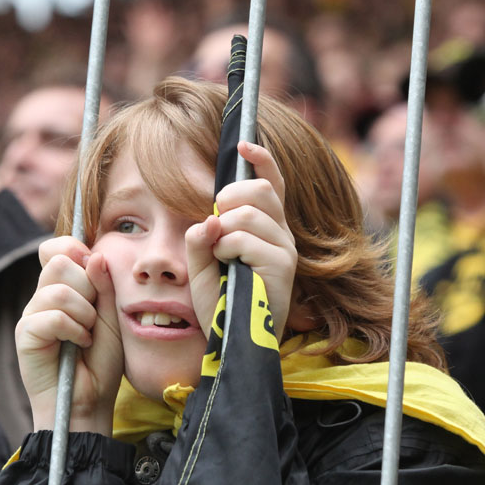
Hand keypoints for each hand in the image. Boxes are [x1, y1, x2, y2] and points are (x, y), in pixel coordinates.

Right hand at [15, 236, 123, 434]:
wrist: (90, 402)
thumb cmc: (101, 363)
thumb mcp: (112, 319)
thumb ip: (105, 287)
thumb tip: (95, 255)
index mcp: (64, 288)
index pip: (57, 249)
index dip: (75, 249)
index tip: (95, 271)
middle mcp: (44, 297)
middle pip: (59, 262)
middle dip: (88, 287)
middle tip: (94, 316)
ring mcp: (32, 315)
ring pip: (57, 289)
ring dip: (84, 313)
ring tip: (88, 334)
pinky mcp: (25, 334)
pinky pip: (51, 316)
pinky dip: (74, 330)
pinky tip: (79, 345)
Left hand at [185, 141, 297, 340]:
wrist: (230, 339)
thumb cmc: (219, 303)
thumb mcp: (200, 265)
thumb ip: (200, 238)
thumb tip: (209, 219)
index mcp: (267, 230)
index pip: (272, 184)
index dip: (261, 161)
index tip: (244, 145)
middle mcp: (281, 235)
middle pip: (258, 191)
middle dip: (228, 200)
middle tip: (216, 230)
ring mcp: (284, 249)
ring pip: (248, 213)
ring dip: (224, 231)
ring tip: (221, 257)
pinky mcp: (282, 265)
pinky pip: (244, 239)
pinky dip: (226, 249)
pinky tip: (228, 267)